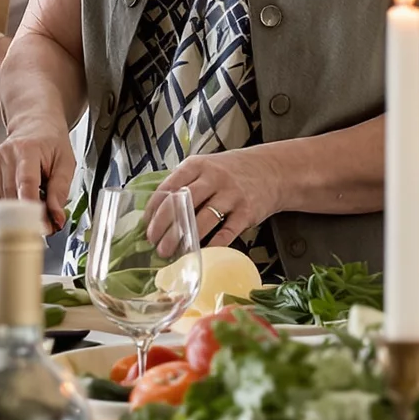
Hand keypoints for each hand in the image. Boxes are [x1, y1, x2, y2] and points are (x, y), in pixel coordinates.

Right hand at [0, 127, 75, 232]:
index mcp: (27, 149)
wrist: (33, 125)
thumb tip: (56, 219)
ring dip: (19, 213)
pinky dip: (9, 205)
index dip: (33, 207)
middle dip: (30, 216)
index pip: (26, 182)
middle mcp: (4, 155)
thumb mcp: (65, 163)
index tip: (43, 225)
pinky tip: (20, 194)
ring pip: (2, 203)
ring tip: (36, 202)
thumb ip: (60, 191)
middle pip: (12, 197)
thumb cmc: (50, 143)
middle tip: (47, 223)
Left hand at [146, 147, 283, 251]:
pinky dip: (213, 244)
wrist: (272, 170)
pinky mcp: (247, 212)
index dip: (155, 209)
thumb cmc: (231, 171)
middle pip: (183, 203)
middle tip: (154, 244)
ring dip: (185, 238)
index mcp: (198, 165)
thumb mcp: (205, 167)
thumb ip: (184, 182)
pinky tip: (201, 253)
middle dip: (165, 226)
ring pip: (203, 219)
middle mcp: (214, 178)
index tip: (146, 226)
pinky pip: (227, 231)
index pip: (169, 187)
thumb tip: (156, 209)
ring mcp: (232, 194)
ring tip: (172, 251)